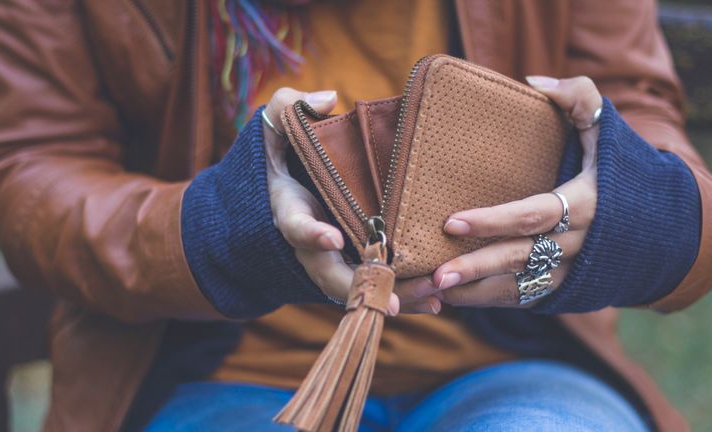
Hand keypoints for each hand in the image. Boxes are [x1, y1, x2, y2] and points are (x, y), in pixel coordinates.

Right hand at [264, 88, 423, 314]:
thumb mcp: (275, 124)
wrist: (280, 190)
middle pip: (331, 275)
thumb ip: (291, 107)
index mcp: (290, 209)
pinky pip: (377, 285)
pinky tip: (436, 301)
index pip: (295, 225)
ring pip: (359, 287)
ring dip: (394, 295)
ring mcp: (332, 258)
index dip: (311, 234)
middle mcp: (309, 243)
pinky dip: (404, 294)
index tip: (331, 238)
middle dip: (362, 287)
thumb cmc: (282, 153)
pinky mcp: (353, 263)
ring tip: (432, 298)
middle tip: (394, 298)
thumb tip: (326, 100)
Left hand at [427, 76, 602, 307]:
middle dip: (476, 268)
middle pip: (519, 258)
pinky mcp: (565, 290)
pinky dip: (489, 301)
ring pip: (517, 287)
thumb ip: (580, 98)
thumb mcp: (610, 132)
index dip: (494, 221)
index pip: (533, 215)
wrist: (662, 229)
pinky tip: (453, 300)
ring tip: (432, 293)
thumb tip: (534, 81)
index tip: (451, 221)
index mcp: (586, 205)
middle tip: (436, 276)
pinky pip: (524, 300)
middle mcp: (577, 245)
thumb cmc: (625, 175)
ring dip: (474, 293)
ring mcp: (571, 272)